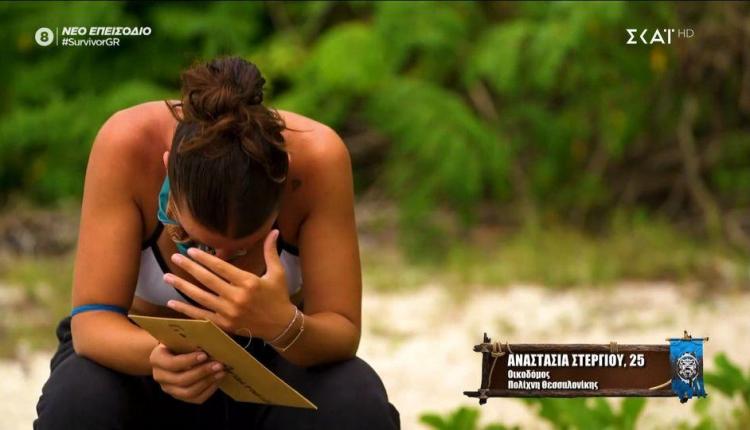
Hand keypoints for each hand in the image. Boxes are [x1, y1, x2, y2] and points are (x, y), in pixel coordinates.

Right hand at [149, 343, 224, 403]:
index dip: (188, 360)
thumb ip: (190, 337)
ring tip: (221, 372)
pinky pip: (196, 399)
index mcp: (157, 359)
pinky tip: (218, 380)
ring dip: (207, 382)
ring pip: (189, 392)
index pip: (171, 363)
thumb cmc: (179, 342)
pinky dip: (209, 390)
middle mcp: (160, 377)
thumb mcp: (180, 337)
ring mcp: (169, 389)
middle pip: (181, 380)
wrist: (172, 354)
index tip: (204, 355)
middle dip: (202, 372)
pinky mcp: (180, 397)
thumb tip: (212, 336)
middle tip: (219, 364)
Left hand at [163, 229, 295, 340]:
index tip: (191, 251)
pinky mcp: (225, 325)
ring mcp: (229, 312)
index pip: (221, 268)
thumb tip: (274, 231)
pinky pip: (201, 316)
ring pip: (200, 297)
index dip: (204, 259)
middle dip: (189, 267)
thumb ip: (271, 252)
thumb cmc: (279, 297)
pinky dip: (186, 310)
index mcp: (248, 282)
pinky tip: (173, 303)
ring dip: (182, 286)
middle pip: (207, 280)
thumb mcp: (277, 273)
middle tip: (174, 258)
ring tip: (167, 277)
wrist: (281, 326)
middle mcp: (236, 297)